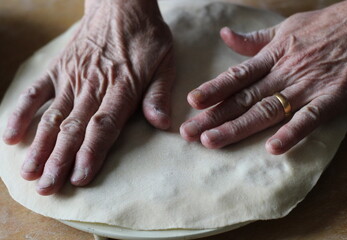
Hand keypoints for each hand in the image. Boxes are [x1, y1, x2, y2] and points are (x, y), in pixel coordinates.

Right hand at [3, 0, 174, 194]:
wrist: (122, 4)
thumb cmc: (146, 36)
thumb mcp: (165, 62)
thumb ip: (160, 94)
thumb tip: (162, 123)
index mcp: (122, 87)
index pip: (104, 126)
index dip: (91, 153)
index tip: (79, 177)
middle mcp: (93, 86)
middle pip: (73, 128)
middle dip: (59, 160)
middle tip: (47, 188)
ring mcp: (72, 77)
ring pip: (52, 116)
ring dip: (40, 146)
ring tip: (29, 173)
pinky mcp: (58, 68)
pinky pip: (36, 92)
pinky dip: (22, 113)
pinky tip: (11, 136)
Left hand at [180, 0, 346, 153]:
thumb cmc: (322, 27)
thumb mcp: (284, 29)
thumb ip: (253, 39)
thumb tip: (225, 35)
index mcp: (271, 57)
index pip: (236, 76)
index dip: (213, 89)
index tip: (191, 102)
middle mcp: (283, 73)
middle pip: (243, 98)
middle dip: (213, 116)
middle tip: (188, 133)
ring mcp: (306, 87)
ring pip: (266, 110)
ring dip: (238, 127)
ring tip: (212, 141)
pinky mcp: (330, 98)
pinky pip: (308, 119)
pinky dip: (291, 133)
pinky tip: (271, 148)